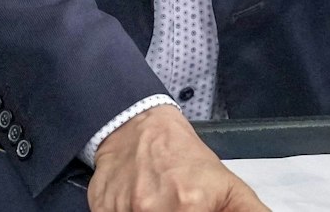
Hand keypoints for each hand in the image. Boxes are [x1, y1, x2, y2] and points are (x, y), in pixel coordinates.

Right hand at [86, 104, 268, 211]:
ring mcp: (124, 211)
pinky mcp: (101, 211)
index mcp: (191, 207)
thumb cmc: (184, 158)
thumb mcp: (227, 185)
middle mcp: (154, 211)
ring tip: (156, 202)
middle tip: (176, 206)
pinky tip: (135, 204)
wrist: (137, 127)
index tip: (194, 211)